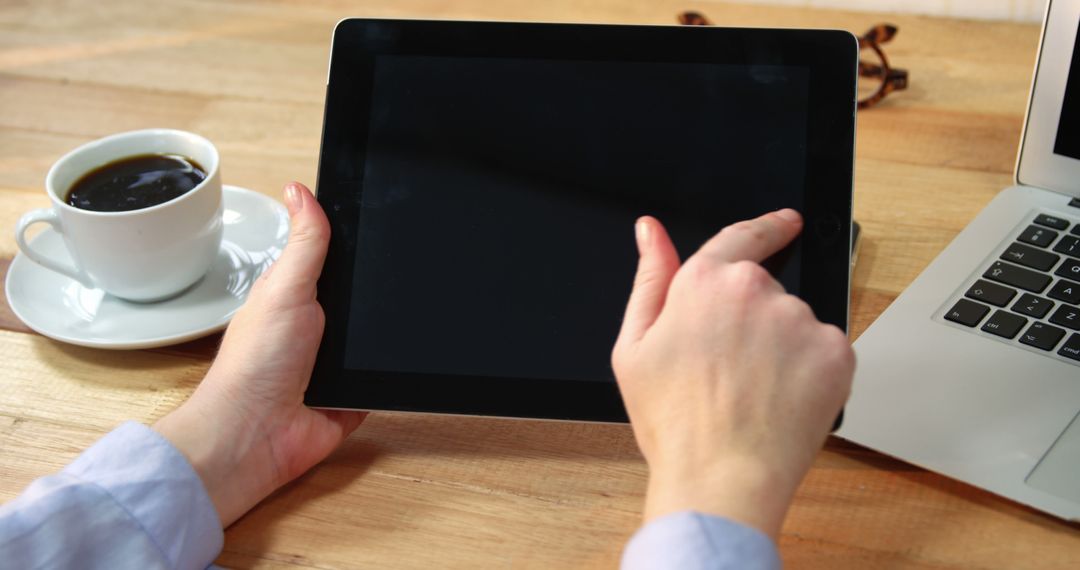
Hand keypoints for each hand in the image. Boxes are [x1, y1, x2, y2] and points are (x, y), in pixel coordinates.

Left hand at [154, 182, 364, 526]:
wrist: (256, 437)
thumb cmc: (254, 366)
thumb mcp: (284, 289)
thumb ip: (303, 244)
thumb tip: (300, 189)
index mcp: (295, 293)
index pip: (334, 257)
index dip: (357, 242)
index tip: (384, 222)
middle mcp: (315, 325)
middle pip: (361, 295)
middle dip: (377, 293)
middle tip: (393, 284)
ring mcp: (333, 362)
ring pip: (376, 336)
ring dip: (382, 338)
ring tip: (387, 330)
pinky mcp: (351, 394)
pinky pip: (382, 377)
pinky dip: (388, 375)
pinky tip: (388, 368)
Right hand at [611, 209, 854, 538]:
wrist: (721, 477)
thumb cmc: (674, 422)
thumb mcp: (634, 347)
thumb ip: (650, 279)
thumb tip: (650, 233)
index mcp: (703, 283)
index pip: (742, 236)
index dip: (767, 227)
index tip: (786, 223)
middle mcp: (755, 289)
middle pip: (766, 289)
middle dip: (756, 320)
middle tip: (735, 370)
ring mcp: (799, 319)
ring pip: (796, 323)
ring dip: (783, 348)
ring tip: (755, 394)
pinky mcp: (835, 352)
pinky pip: (826, 350)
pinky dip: (810, 372)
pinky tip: (782, 400)